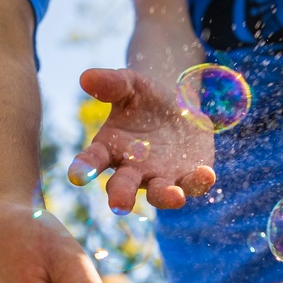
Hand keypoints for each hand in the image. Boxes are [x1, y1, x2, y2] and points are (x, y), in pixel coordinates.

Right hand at [69, 67, 215, 212]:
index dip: (84, 169)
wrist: (177, 107)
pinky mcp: (189, 176)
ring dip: (166, 197)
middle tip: (119, 206)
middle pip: (123, 186)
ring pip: (161, 194)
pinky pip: (194, 184)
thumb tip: (86, 77)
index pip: (92, 161)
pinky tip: (205, 174)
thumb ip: (110, 83)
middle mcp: (133, 170)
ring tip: (174, 197)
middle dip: (121, 196)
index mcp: (110, 149)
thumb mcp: (129, 85)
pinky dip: (199, 182)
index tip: (77, 176)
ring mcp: (162, 177)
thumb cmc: (144, 100)